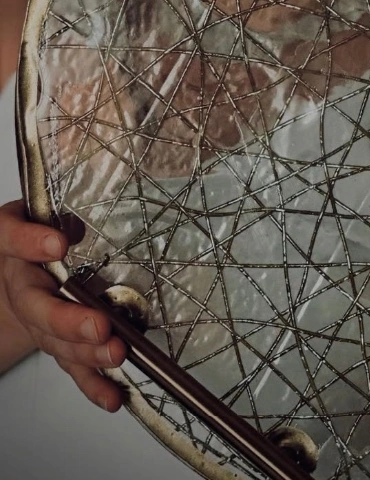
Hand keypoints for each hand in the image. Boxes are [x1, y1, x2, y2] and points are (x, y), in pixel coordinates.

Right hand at [0, 201, 125, 410]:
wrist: (14, 271)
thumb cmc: (34, 236)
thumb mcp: (33, 215)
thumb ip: (47, 220)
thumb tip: (68, 230)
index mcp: (14, 250)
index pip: (11, 240)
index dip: (30, 243)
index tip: (57, 243)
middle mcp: (24, 289)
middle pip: (39, 308)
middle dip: (70, 321)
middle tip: (99, 325)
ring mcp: (40, 321)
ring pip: (58, 342)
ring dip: (89, 353)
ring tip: (116, 355)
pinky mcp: (58, 343)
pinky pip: (73, 366)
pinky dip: (93, 384)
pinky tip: (113, 396)